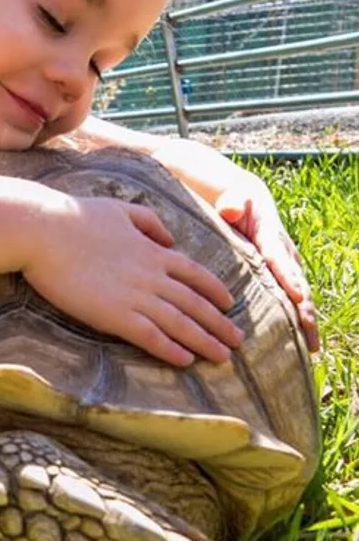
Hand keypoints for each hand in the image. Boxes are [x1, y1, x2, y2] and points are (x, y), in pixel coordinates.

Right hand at [23, 196, 243, 367]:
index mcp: (152, 251)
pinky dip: (170, 349)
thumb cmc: (75, 217)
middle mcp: (152, 276)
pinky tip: (185, 361)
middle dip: (220, 324)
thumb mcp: (120, 209)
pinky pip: (150, 336)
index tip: (230, 305)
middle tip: (239, 341)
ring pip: (180, 323)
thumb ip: (150, 221)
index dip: (215, 291)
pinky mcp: (113, 315)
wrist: (43, 230)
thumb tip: (170, 238)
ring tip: (223, 357)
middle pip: (195, 303)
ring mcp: (135, 296)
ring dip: (204, 341)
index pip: (195, 274)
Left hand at [214, 174, 318, 352]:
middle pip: (297, 283)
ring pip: (297, 294)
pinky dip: (294, 317)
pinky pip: (287, 297)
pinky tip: (296, 340)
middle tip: (310, 335)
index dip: (289, 278)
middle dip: (305, 310)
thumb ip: (231, 201)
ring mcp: (280, 264)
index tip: (298, 297)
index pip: (280, 258)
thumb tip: (230, 209)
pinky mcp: (274, 273)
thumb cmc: (230, 194)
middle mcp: (280, 252)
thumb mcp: (230, 194)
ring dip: (304, 320)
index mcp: (269, 235)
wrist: (235, 194)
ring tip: (310, 347)